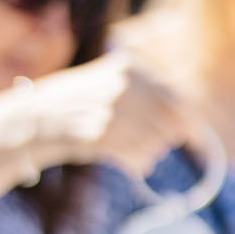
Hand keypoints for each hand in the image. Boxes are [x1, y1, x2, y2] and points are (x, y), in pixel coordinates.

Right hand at [26, 53, 196, 177]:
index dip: (189, 121)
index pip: (176, 99)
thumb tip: (190, 122)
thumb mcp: (114, 82)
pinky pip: (137, 158)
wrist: (40, 118)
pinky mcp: (101, 136)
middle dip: (166, 138)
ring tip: (140, 154)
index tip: (194, 134)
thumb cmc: (83, 103)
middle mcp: (124, 87)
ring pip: (155, 143)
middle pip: (169, 124)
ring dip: (151, 153)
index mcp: (130, 69)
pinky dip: (138, 163)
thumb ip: (149, 95)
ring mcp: (112, 111)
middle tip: (160, 145)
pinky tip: (134, 164)